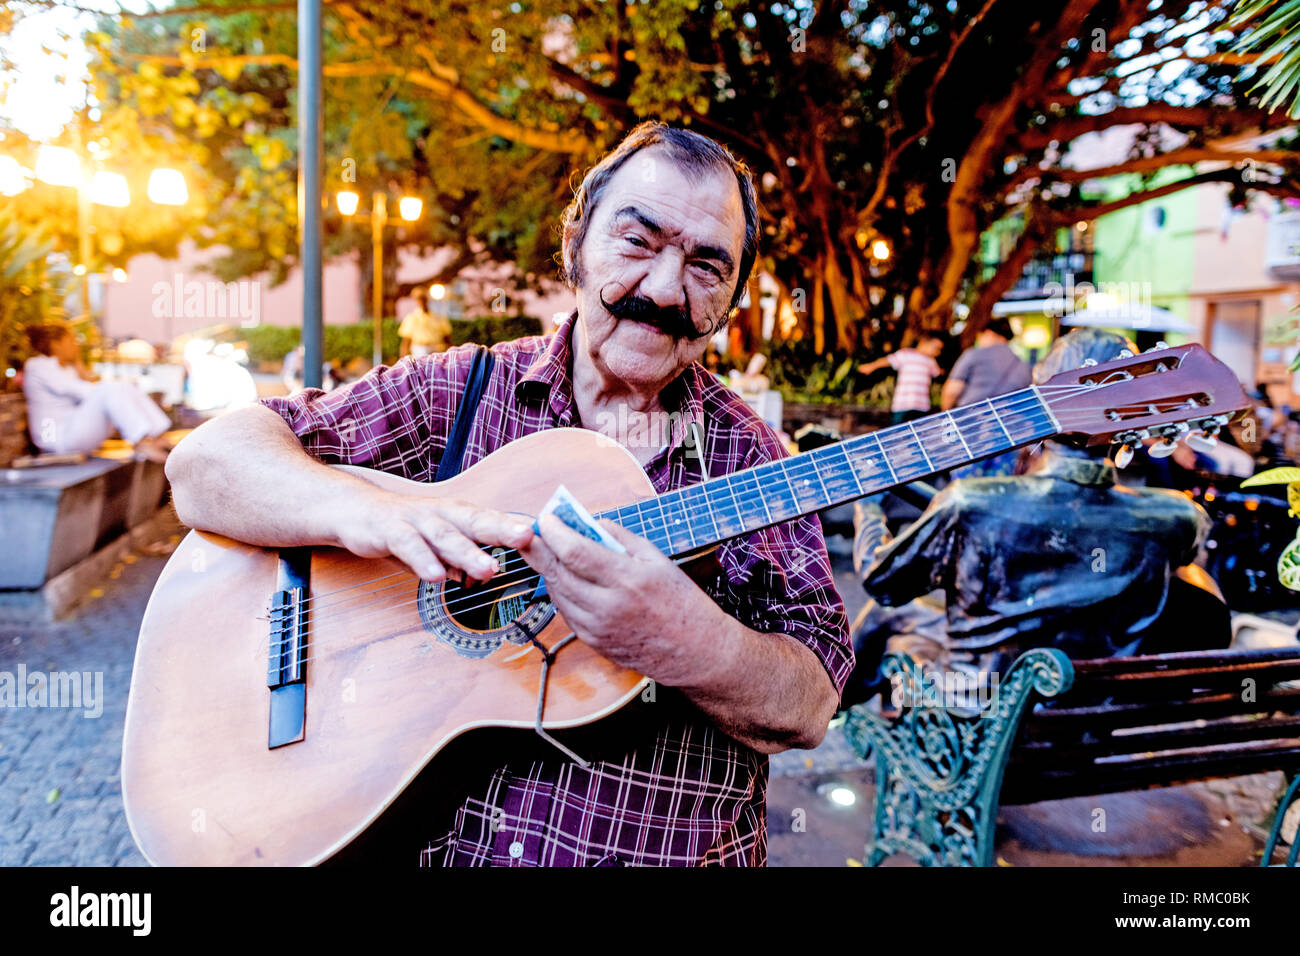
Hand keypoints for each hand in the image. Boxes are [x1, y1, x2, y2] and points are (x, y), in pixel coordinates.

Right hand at [336, 487, 534, 583]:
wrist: (358, 512)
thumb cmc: (407, 528)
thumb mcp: (439, 545)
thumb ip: (462, 559)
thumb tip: (486, 573)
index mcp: (460, 517)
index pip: (495, 522)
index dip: (518, 529)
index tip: (546, 535)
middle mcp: (443, 515)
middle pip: (477, 521)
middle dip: (503, 529)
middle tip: (527, 538)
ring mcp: (417, 520)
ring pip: (445, 535)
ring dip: (467, 552)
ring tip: (488, 569)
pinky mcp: (390, 530)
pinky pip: (408, 546)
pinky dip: (422, 560)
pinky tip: (435, 576)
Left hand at [519, 513, 729, 686]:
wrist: (694, 651)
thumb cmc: (680, 601)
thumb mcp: (656, 559)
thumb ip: (620, 538)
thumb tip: (590, 522)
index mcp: (628, 580)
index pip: (576, 552)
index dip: (554, 533)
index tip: (546, 518)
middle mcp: (608, 606)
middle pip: (558, 572)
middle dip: (539, 549)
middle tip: (530, 532)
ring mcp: (598, 628)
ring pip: (557, 593)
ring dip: (548, 570)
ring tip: (547, 550)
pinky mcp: (593, 642)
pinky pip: (566, 611)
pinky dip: (562, 591)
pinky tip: (567, 578)